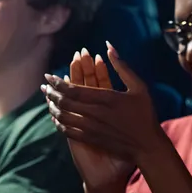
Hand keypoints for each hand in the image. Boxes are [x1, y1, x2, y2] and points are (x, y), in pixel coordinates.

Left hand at [44, 43, 162, 174]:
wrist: (147, 146)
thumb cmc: (145, 114)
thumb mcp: (139, 87)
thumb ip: (122, 67)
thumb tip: (108, 46)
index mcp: (106, 98)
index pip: (74, 89)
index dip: (58, 82)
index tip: (49, 76)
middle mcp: (95, 113)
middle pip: (65, 102)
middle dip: (51, 93)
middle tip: (44, 86)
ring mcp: (92, 128)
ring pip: (64, 116)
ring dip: (53, 107)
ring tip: (47, 99)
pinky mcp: (91, 140)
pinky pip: (68, 131)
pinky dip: (59, 123)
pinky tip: (56, 118)